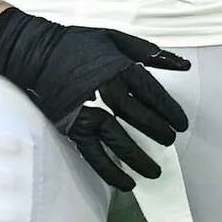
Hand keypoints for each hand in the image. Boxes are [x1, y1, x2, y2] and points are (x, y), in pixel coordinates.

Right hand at [0, 8, 190, 190]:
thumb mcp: (116, 38)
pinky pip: (95, 155)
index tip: (182, 124)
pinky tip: (127, 183)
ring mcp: (89, 112)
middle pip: (141, 119)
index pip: (153, 95)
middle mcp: (108, 92)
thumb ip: (151, 53)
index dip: (171, 111)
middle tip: (170, 142)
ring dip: (140, 159)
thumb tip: (184, 65)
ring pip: (121, 142)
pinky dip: (112, 172)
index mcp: (121, 69)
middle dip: (159, 133)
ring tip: (155, 171)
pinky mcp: (73, 127)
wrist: (36, 53)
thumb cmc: (78, 44)